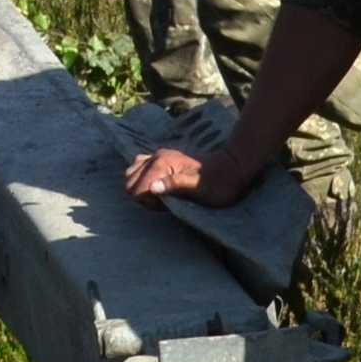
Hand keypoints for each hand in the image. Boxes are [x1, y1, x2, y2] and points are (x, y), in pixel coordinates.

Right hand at [125, 138, 261, 205]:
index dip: (148, 202)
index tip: (166, 205)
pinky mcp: (161, 158)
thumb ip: (176, 185)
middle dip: (142, 195)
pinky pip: (139, 167)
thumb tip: (153, 188)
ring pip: (131, 173)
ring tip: (161, 196)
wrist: (231, 168)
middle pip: (129, 180)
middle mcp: (156, 157)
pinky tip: (158, 187)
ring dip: (141, 188)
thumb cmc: (218, 184)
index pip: (137, 187)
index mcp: (162, 164)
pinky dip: (141, 179)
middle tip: (163, 202)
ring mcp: (157, 156)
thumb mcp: (200, 189)